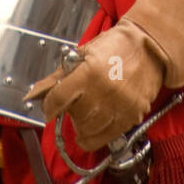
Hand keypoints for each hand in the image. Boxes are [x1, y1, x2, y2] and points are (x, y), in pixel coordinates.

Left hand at [26, 20, 164, 152]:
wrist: (149, 48)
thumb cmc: (116, 46)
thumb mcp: (84, 54)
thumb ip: (59, 77)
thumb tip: (34, 93)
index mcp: (89, 72)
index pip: (58, 100)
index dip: (50, 105)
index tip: (50, 106)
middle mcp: (104, 92)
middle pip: (74, 117)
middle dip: (69, 112)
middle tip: (74, 103)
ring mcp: (120, 107)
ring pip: (89, 132)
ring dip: (82, 125)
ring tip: (86, 111)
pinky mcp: (131, 116)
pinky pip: (107, 136)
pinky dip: (97, 133)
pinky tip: (97, 121)